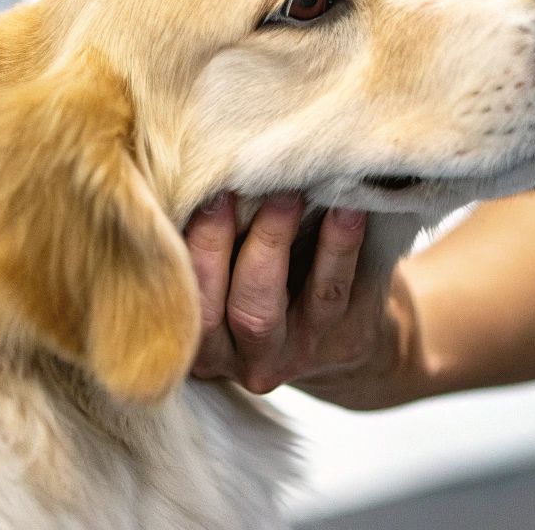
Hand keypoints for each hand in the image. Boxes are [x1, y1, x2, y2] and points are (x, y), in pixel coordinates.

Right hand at [185, 192, 423, 409]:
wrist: (347, 328)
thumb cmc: (274, 279)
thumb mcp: (238, 274)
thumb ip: (216, 244)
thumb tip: (201, 176)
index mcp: (204, 343)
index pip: (187, 301)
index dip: (192, 250)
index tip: (205, 195)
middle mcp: (245, 358)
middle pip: (226, 309)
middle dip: (224, 245)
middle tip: (237, 186)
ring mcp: (295, 354)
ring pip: (276, 305)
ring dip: (279, 241)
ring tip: (290, 191)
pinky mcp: (341, 340)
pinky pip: (333, 291)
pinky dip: (338, 246)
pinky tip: (346, 208)